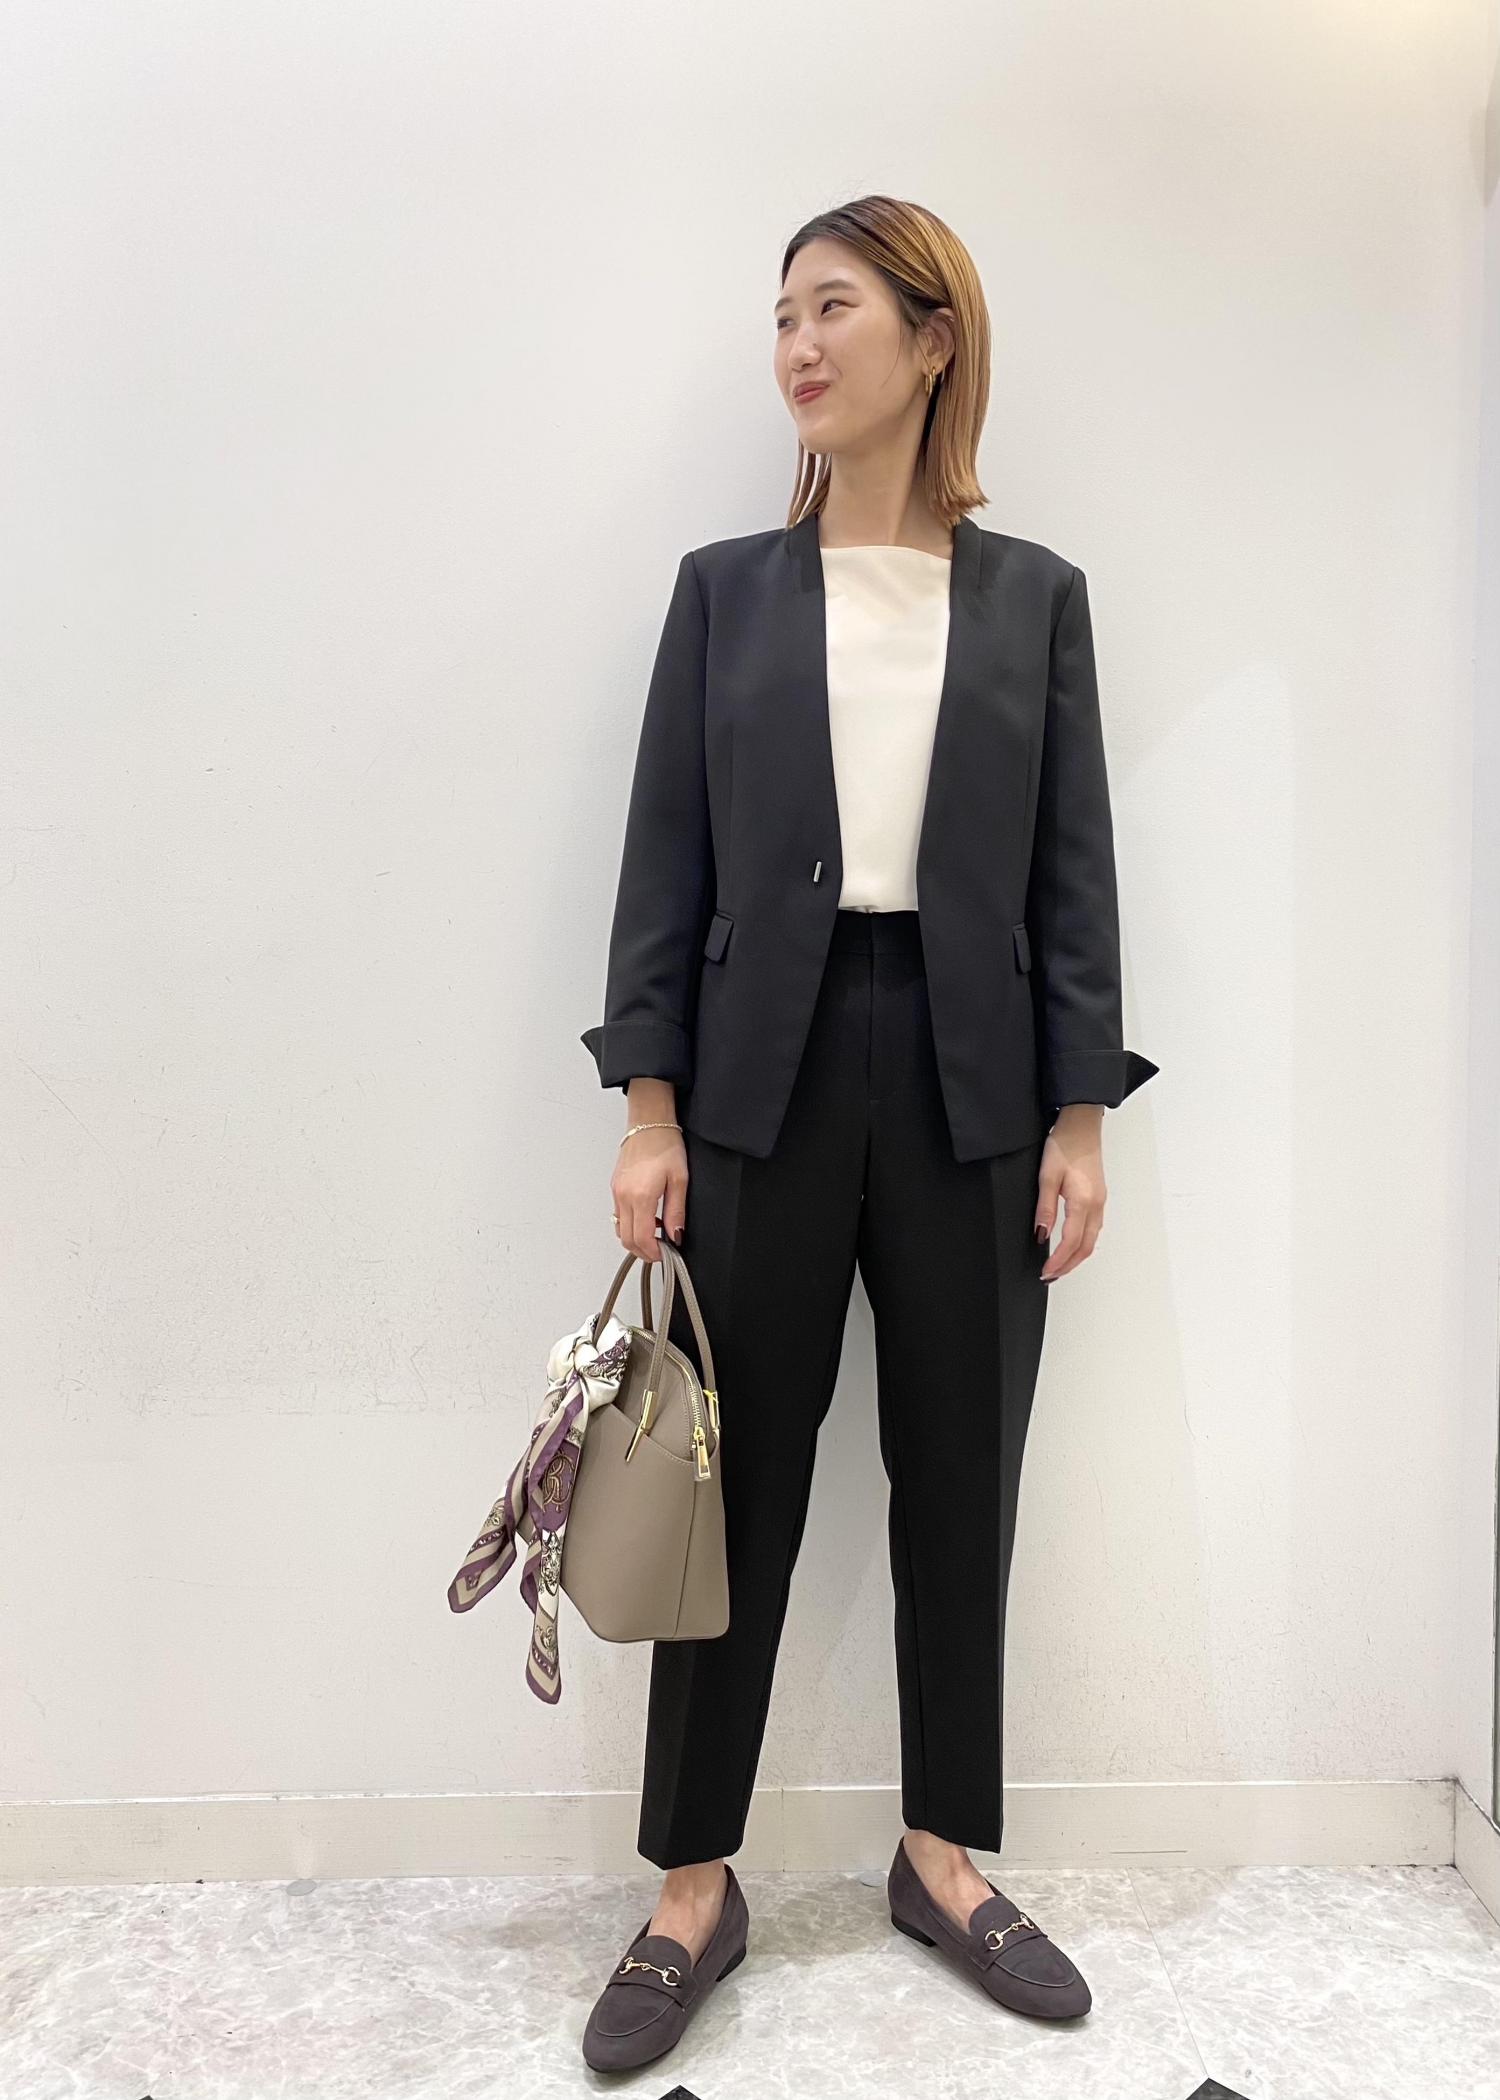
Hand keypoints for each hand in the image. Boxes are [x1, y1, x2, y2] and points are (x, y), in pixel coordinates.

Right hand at [611, 1126, 688, 1262]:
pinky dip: (630, 1224)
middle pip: (626, 1239)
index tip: (665, 1254)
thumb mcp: (680, 1179)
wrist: (649, 1122)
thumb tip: (676, 1235)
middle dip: (643, 1251)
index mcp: (640, 1195)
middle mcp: (624, 1196)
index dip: (653, 1252)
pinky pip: (618, 1215)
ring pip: (619, 1229)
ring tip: (656, 1233)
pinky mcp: (615, 1187)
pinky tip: (647, 1217)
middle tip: (661, 1250)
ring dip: (636, 1238)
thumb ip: (676, 1211)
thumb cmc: (665, 1144)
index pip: (641, 1238)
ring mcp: (617, 1192)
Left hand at [1035, 1106, 1105, 1281]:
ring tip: (1059, 1266)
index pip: (1071, 1241)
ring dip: (1076, 1256)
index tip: (1046, 1272)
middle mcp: (1096, 1205)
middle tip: (1050, 1276)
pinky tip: (1071, 1245)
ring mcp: (1100, 1202)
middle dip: (1068, 1265)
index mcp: (1083, 1201)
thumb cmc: (1064, 1145)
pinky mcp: (1099, 1197)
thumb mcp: (1047, 1176)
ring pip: (1092, 1240)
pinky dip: (1083, 1244)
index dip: (1059, 1261)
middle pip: (1086, 1247)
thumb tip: (1042, 1235)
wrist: (1082, 1125)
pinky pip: (1094, 1228)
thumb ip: (1045, 1208)